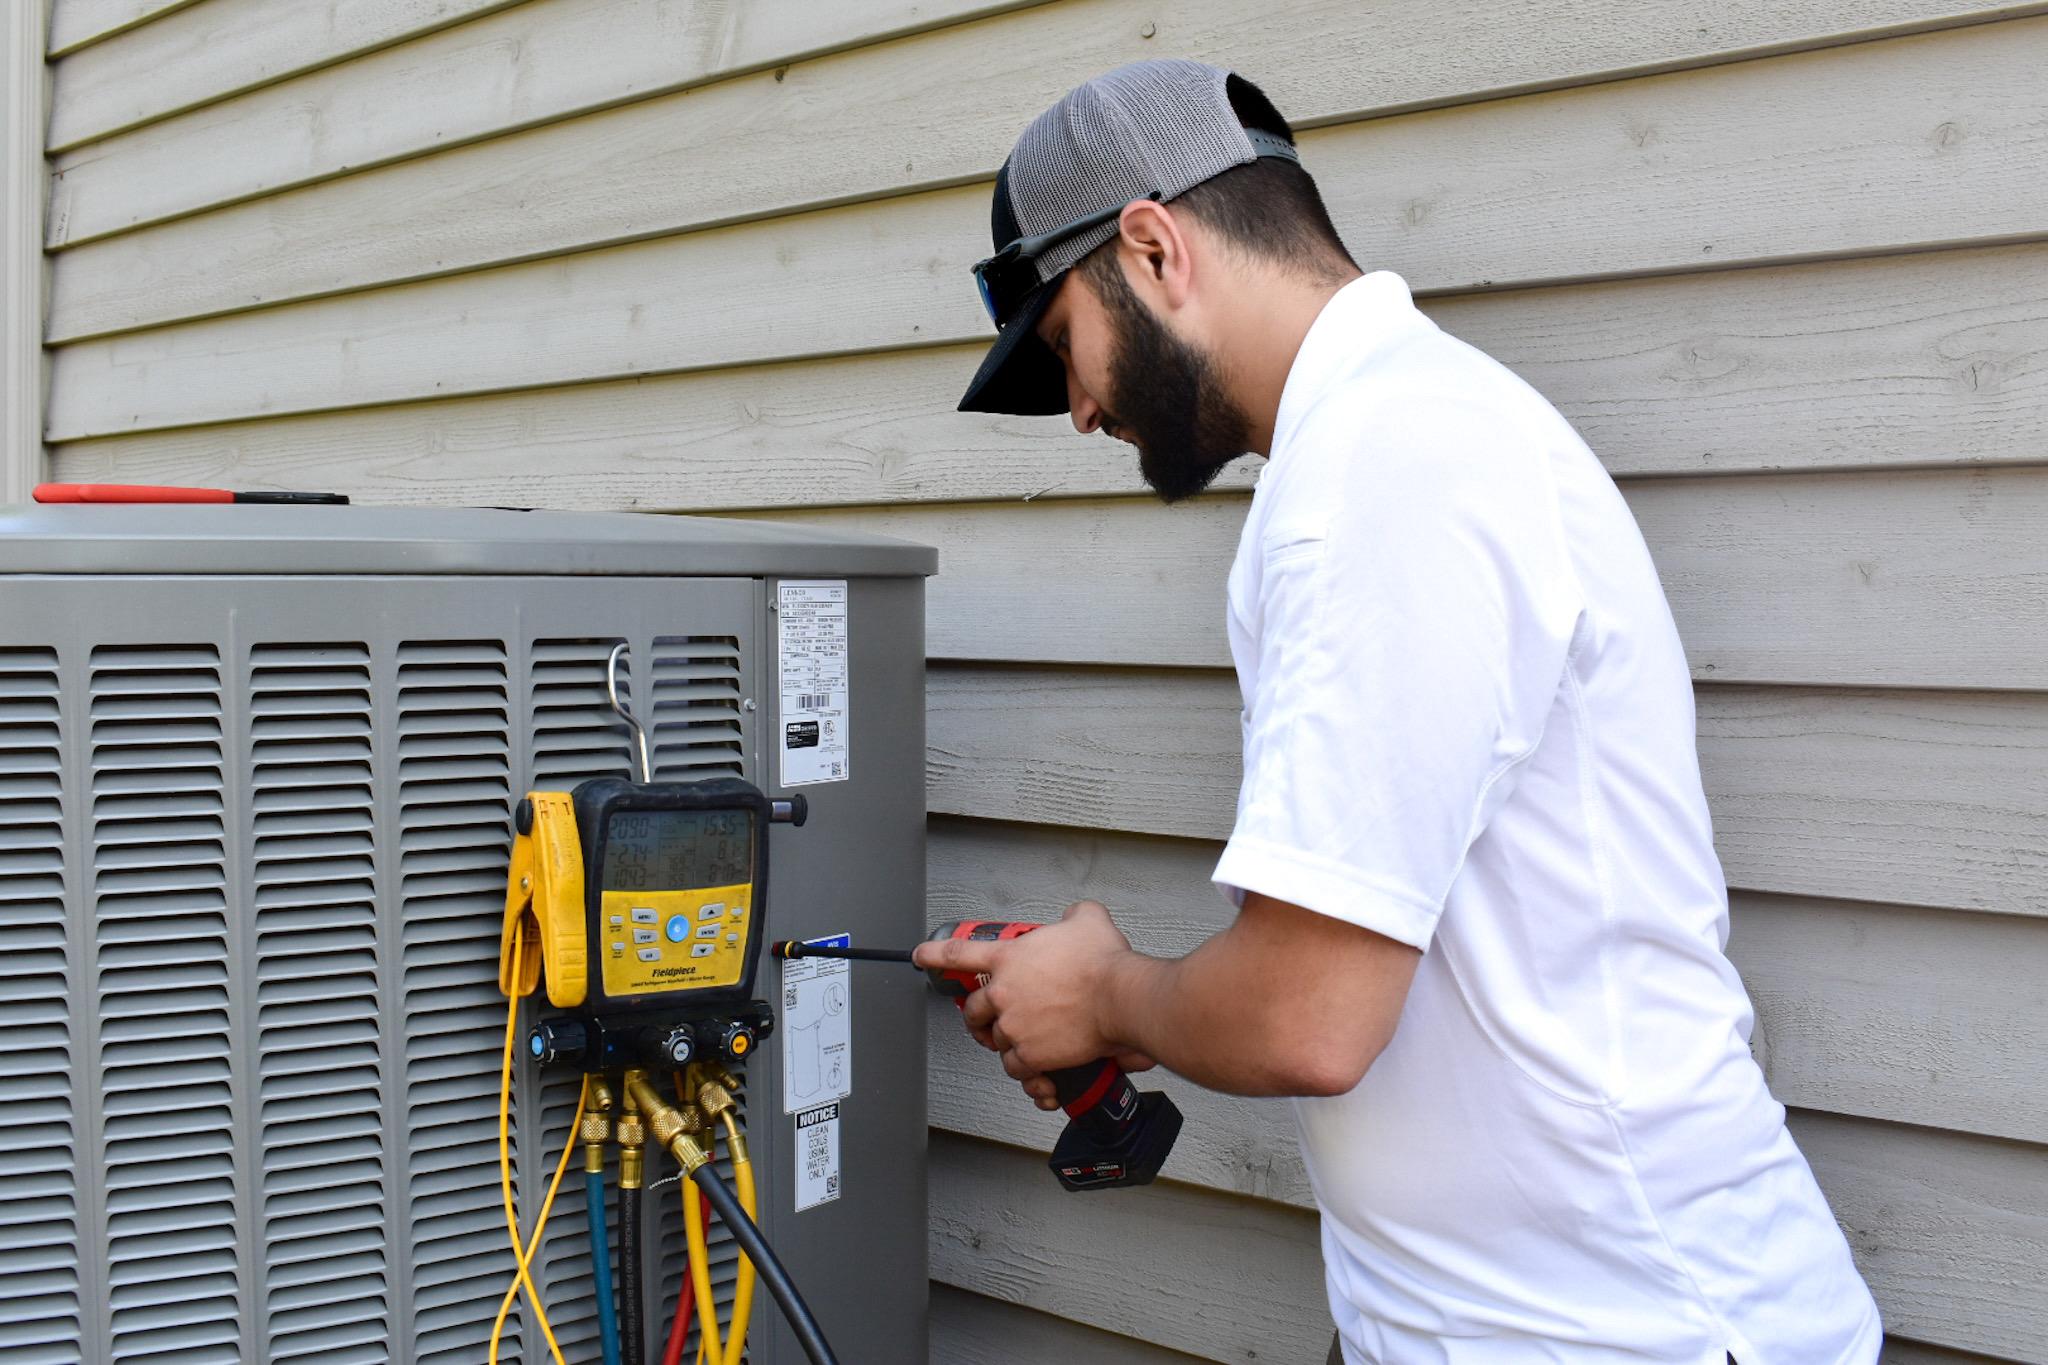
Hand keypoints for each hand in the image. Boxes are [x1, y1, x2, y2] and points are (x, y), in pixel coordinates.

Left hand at [912, 901, 1154, 1109]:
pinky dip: (1023, 1070)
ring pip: (995, 1041)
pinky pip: (1015, 1068)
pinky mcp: (1030, 1054)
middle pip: (973, 1010)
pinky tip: (1032, 1069)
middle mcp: (1005, 994)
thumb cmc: (1104, 964)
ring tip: (1016, 1044)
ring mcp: (1014, 1026)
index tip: (920, 956)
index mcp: (1009, 959)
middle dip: (975, 1018)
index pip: (958, 954)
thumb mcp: (1087, 920)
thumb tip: (1075, 917)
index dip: (933, 955)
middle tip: (982, 1021)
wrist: (1119, 997)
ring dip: (1004, 1043)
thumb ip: (1073, 915)